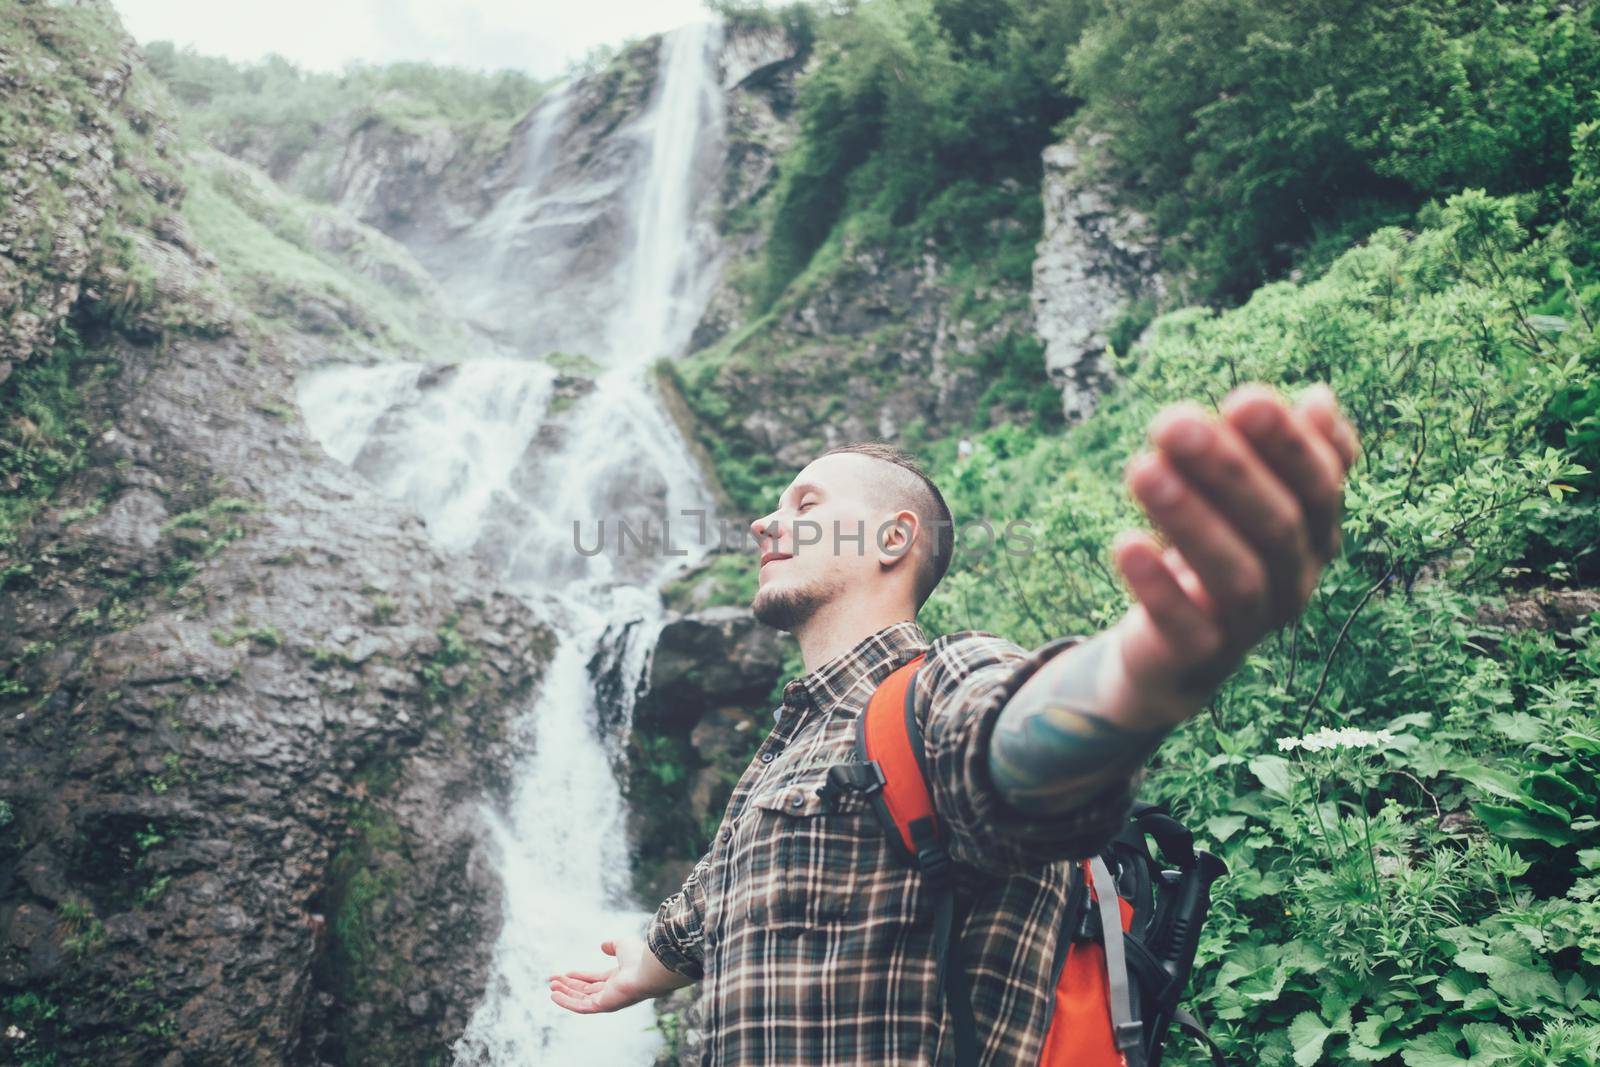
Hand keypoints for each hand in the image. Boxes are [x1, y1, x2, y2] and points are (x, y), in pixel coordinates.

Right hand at [549, 936, 693, 1013]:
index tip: (564, 973)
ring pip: (581, 999)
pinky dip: (567, 1002)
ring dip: (565, 994)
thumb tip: (603, 945)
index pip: (594, 980)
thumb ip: (613, 945)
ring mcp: (607, 1000)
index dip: (578, 976)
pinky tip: (554, 996)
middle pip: (585, 990)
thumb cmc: (639, 957)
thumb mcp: (623, 945)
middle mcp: (612, 991)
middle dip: (568, 986)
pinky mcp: (603, 1006)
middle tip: (552, 981)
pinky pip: (581, 1007)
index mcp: (617, 979)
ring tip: (551, 988)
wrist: (647, 969)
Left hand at [1106, 382, 1358, 726]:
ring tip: (1142, 469)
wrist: (1175, 647)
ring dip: (1189, 519)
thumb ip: (1279, 454)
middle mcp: (1293, 580)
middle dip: (1229, 470)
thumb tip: (1318, 398)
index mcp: (1315, 534)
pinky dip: (1157, 586)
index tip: (1244, 399)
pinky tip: (1126, 542)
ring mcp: (1250, 624)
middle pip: (1277, 525)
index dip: (1289, 445)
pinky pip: (1185, 627)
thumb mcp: (1245, 498)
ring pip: (1235, 574)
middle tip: (1174, 423)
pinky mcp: (1199, 656)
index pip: (1319, 487)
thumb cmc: (1216, 549)